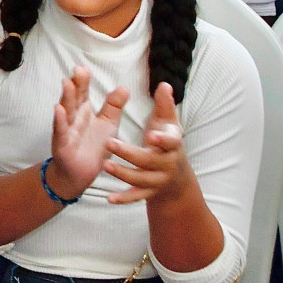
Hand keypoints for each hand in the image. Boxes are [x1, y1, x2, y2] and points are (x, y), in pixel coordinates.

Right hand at [48, 66, 128, 199]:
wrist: (81, 173)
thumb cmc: (93, 146)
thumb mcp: (108, 124)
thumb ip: (114, 106)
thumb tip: (124, 86)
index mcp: (84, 111)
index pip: (83, 93)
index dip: (83, 81)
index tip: (84, 68)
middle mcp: (73, 117)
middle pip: (74, 98)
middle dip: (75, 85)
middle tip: (78, 70)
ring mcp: (66, 130)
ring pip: (66, 111)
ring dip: (66, 98)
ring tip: (67, 83)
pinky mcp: (62, 144)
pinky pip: (61, 131)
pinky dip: (59, 121)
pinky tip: (58, 110)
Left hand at [102, 83, 195, 204]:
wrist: (177, 178)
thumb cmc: (167, 143)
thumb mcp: (168, 124)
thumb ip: (165, 105)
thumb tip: (165, 84)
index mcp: (172, 146)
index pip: (171, 143)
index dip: (163, 140)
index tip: (151, 135)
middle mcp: (167, 165)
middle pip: (149, 161)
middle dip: (130, 153)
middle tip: (109, 142)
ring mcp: (158, 181)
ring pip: (140, 180)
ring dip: (123, 174)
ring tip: (105, 165)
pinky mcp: (149, 193)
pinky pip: (136, 197)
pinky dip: (123, 198)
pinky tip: (109, 198)